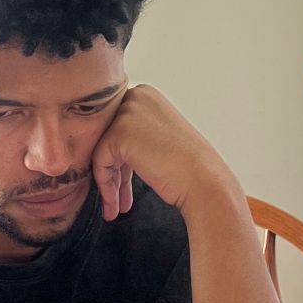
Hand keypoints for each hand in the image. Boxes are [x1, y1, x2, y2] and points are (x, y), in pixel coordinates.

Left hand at [91, 84, 236, 220]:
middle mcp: (136, 97)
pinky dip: (106, 185)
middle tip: (117, 199)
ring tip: (116, 208)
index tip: (122, 184)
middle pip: (109, 138)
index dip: (121, 160)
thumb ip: (136, 135)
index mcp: (147, 95)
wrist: (202, 179)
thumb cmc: (188, 165)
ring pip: (102, 151)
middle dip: (113, 172)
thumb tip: (112, 148)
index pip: (119, 127)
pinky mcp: (118, 133)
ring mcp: (127, 113)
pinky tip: (114, 204)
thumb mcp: (159, 138)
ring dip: (109, 183)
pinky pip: (100, 161)